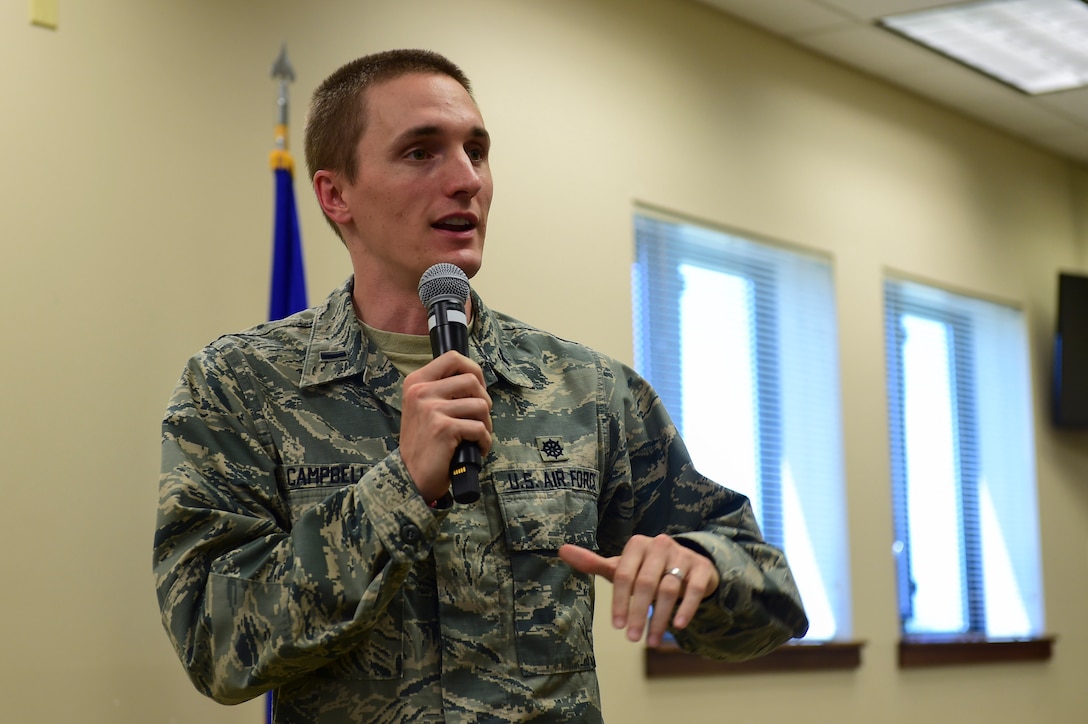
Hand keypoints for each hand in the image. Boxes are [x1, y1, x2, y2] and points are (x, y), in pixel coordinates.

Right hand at [400, 351, 492, 502]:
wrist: (411, 476)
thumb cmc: (425, 442)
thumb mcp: (425, 407)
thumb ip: (443, 389)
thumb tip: (476, 377)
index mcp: (416, 382)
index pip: (452, 357)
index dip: (473, 369)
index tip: (478, 387)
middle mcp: (421, 391)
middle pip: (472, 380)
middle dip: (484, 401)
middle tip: (478, 419)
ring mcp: (431, 409)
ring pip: (480, 405)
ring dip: (486, 424)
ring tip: (475, 437)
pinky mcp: (444, 428)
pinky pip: (480, 428)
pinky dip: (484, 442)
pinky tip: (475, 449)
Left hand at [559, 535, 719, 646]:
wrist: (688, 564)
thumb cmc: (646, 569)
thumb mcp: (621, 567)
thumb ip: (593, 563)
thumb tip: (562, 550)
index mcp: (637, 544)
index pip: (624, 574)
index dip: (619, 602)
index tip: (616, 626)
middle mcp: (660, 545)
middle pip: (646, 583)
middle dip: (638, 613)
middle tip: (632, 638)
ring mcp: (683, 555)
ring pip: (669, 589)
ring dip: (659, 618)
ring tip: (650, 641)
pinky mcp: (702, 568)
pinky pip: (693, 589)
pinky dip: (685, 608)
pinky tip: (677, 626)